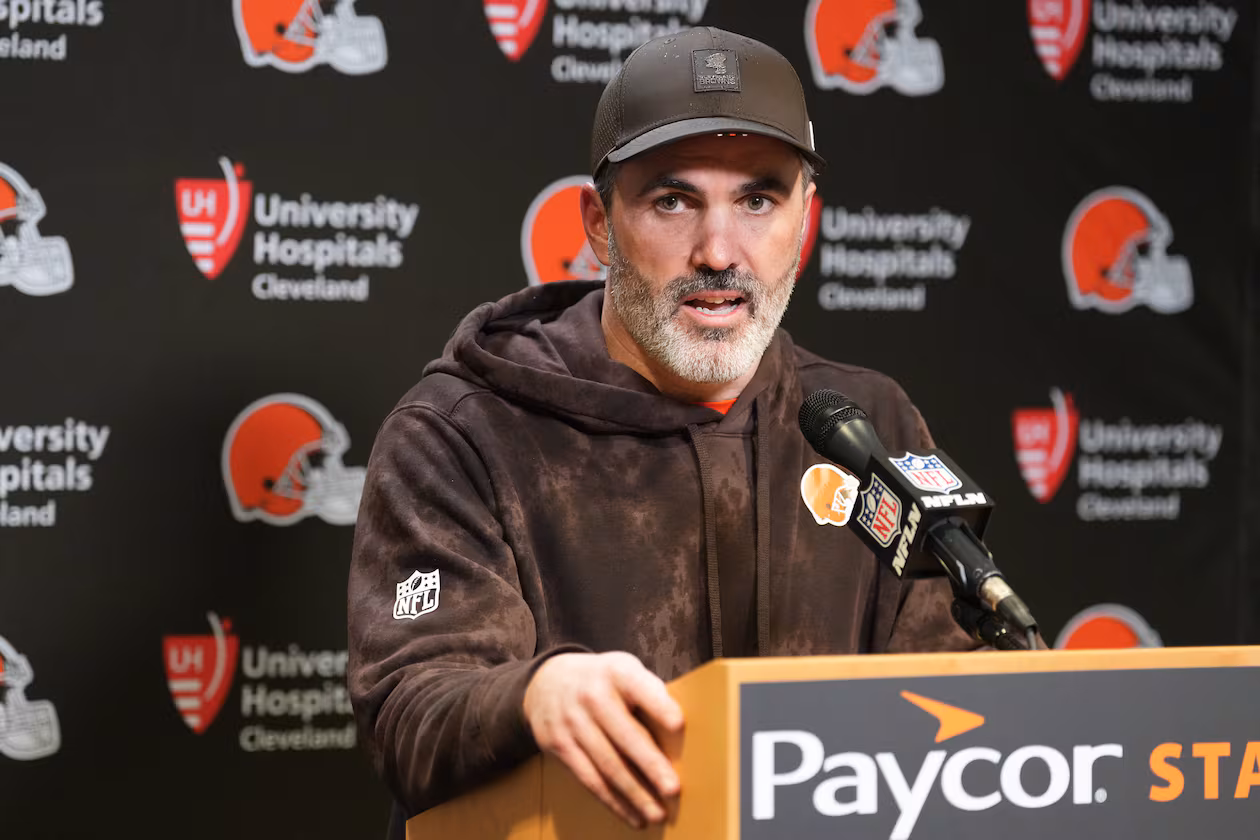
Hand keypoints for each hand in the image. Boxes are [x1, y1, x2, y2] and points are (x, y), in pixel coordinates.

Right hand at [524, 651, 683, 828]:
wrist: (547, 681)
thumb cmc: (602, 680)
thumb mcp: (624, 669)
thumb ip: (649, 691)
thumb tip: (680, 732)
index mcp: (616, 672)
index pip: (639, 687)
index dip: (658, 705)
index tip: (678, 723)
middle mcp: (592, 696)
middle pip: (625, 735)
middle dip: (650, 764)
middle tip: (673, 788)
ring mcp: (573, 722)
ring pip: (607, 765)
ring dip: (635, 793)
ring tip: (657, 813)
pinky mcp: (559, 745)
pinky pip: (589, 779)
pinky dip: (613, 801)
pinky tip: (632, 815)